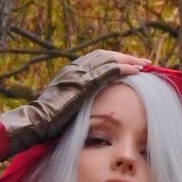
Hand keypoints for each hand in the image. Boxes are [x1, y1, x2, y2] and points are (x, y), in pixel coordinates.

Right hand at [0, 50, 151, 155]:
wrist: (36, 123)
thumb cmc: (45, 125)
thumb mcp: (62, 111)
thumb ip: (74, 106)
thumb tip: (82, 116)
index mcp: (69, 73)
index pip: (96, 62)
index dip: (113, 63)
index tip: (128, 66)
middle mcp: (74, 67)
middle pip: (105, 56)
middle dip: (125, 58)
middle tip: (142, 62)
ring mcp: (79, 73)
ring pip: (110, 60)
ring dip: (129, 61)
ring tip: (145, 64)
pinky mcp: (84, 82)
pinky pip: (109, 71)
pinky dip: (124, 69)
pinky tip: (137, 71)